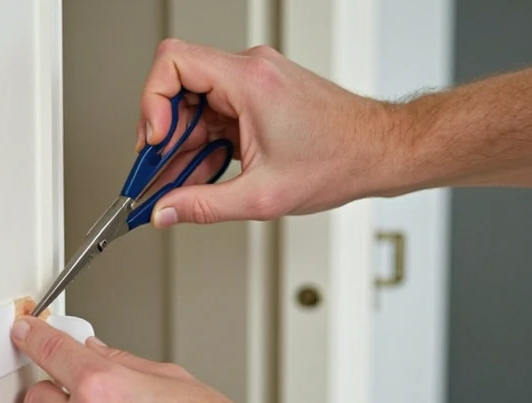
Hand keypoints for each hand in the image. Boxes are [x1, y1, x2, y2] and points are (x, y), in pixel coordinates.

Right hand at [138, 39, 406, 227]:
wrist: (379, 152)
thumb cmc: (339, 160)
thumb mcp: (262, 196)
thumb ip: (203, 206)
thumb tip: (164, 211)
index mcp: (249, 81)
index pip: (173, 62)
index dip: (151, 101)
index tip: (154, 141)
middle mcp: (250, 71)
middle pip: (179, 86)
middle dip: (164, 133)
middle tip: (158, 172)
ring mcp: (255, 81)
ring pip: (195, 103)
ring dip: (184, 143)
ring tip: (183, 181)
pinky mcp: (259, 95)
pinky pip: (216, 112)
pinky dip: (205, 142)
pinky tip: (205, 172)